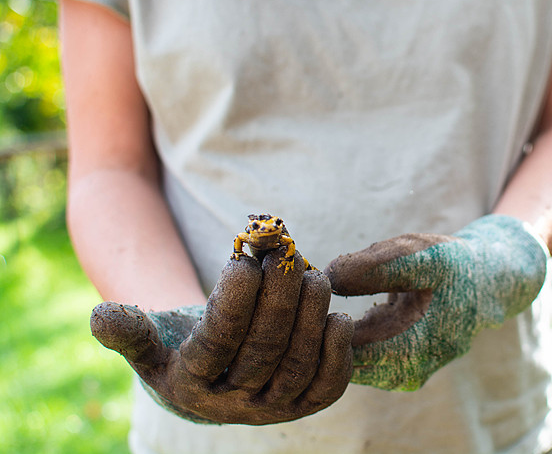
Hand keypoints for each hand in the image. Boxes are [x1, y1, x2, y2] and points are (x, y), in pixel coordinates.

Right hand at [90, 249, 353, 423]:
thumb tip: (101, 316)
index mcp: (191, 385)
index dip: (234, 299)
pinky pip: (328, 384)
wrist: (214, 377)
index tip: (245, 260)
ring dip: (310, 315)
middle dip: (279, 296)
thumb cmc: (181, 344)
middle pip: (265, 348)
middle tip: (287, 255)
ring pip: (298, 363)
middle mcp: (234, 404)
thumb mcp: (149, 340)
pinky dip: (337, 351)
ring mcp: (273, 408)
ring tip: (314, 275)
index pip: (218, 340)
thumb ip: (129, 330)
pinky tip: (337, 317)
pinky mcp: (306, 405)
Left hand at [325, 214, 546, 390]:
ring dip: (329, 330)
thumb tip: (327, 277)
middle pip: (337, 362)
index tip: (308, 288)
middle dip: (318, 327)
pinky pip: (356, 354)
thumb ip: (374, 266)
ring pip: (344, 360)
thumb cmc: (454, 265)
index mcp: (407, 353)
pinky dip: (343, 331)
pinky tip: (340, 300)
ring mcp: (400, 375)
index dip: (317, 321)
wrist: (489, 281)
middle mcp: (402, 375)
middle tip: (307, 288)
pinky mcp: (396, 366)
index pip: (337, 352)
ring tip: (321, 292)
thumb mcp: (419, 255)